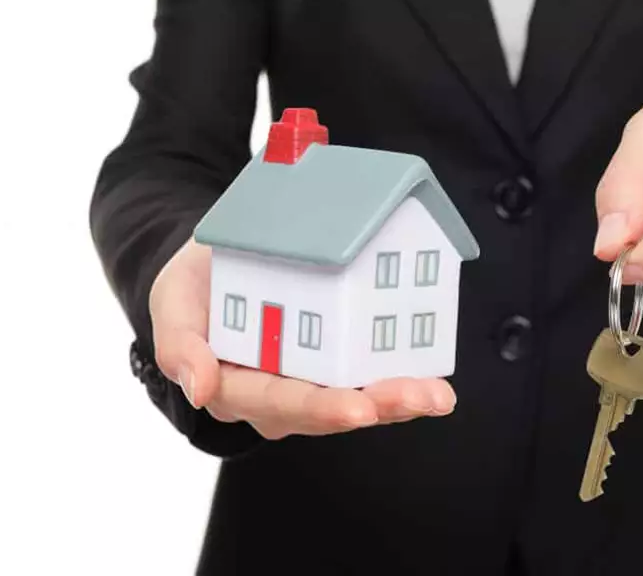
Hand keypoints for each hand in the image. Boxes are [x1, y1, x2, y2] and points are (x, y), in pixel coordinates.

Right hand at [149, 239, 456, 439]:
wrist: (215, 264)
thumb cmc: (193, 286)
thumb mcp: (172, 301)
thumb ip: (179, 345)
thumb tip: (200, 388)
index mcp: (234, 385)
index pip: (279, 402)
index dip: (320, 407)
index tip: (358, 407)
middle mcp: (278, 394)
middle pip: (331, 409)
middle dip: (381, 406)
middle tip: (423, 397)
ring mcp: (311, 381)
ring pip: (358, 399)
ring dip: (400, 398)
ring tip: (438, 395)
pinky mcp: (336, 364)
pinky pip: (369, 376)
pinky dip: (402, 375)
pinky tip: (433, 374)